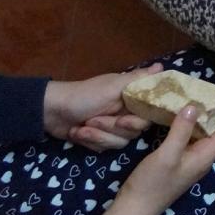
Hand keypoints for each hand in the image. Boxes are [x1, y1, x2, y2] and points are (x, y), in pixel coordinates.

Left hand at [43, 65, 158, 151]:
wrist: (52, 111)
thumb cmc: (84, 95)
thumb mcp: (112, 86)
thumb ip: (138, 79)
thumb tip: (162, 66)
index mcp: (132, 97)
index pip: (150, 114)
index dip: (138, 121)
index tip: (123, 121)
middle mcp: (127, 113)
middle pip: (134, 131)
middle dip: (111, 128)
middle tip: (93, 120)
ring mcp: (113, 128)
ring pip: (120, 142)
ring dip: (98, 135)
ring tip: (82, 127)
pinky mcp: (101, 139)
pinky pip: (106, 148)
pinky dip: (91, 141)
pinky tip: (78, 132)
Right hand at [102, 104, 214, 214]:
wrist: (134, 208)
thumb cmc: (151, 184)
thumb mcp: (166, 155)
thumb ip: (181, 131)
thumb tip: (194, 106)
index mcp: (206, 156)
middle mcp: (203, 157)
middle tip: (203, 92)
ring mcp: (191, 160)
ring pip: (204, 133)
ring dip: (201, 117)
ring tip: (191, 99)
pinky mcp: (179, 161)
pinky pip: (190, 139)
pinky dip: (188, 126)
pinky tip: (177, 117)